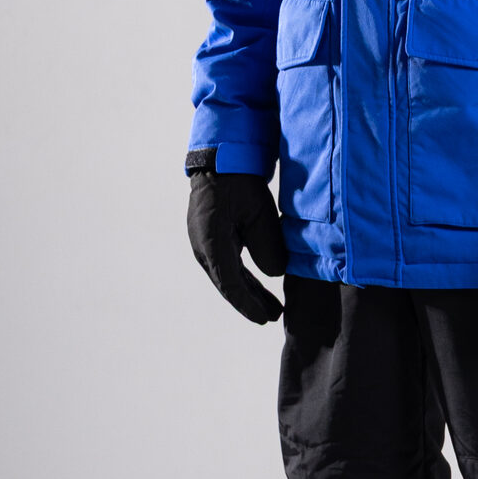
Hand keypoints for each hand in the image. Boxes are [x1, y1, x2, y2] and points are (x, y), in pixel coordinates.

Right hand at [186, 157, 287, 322]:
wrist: (220, 160)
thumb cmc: (240, 183)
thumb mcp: (260, 214)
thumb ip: (267, 247)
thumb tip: (274, 274)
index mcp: (212, 244)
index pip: (231, 284)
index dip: (249, 304)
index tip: (266, 319)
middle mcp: (203, 248)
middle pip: (228, 284)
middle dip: (250, 303)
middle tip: (273, 317)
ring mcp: (204, 243)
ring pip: (227, 275)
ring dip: (248, 291)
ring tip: (271, 307)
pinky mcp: (210, 237)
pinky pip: (227, 263)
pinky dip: (243, 277)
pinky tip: (257, 286)